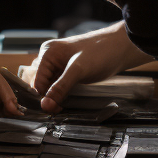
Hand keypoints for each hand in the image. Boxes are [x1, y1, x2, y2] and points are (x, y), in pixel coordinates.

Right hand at [27, 21, 154, 112]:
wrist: (120, 48)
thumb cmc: (100, 52)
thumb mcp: (78, 71)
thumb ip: (60, 88)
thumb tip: (44, 105)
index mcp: (48, 52)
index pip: (37, 82)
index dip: (44, 97)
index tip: (54, 109)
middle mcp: (51, 57)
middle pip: (42, 84)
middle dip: (48, 97)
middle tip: (59, 108)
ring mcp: (60, 64)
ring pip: (50, 86)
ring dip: (55, 97)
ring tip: (63, 104)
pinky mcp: (68, 70)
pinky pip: (59, 85)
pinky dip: (61, 94)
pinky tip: (67, 99)